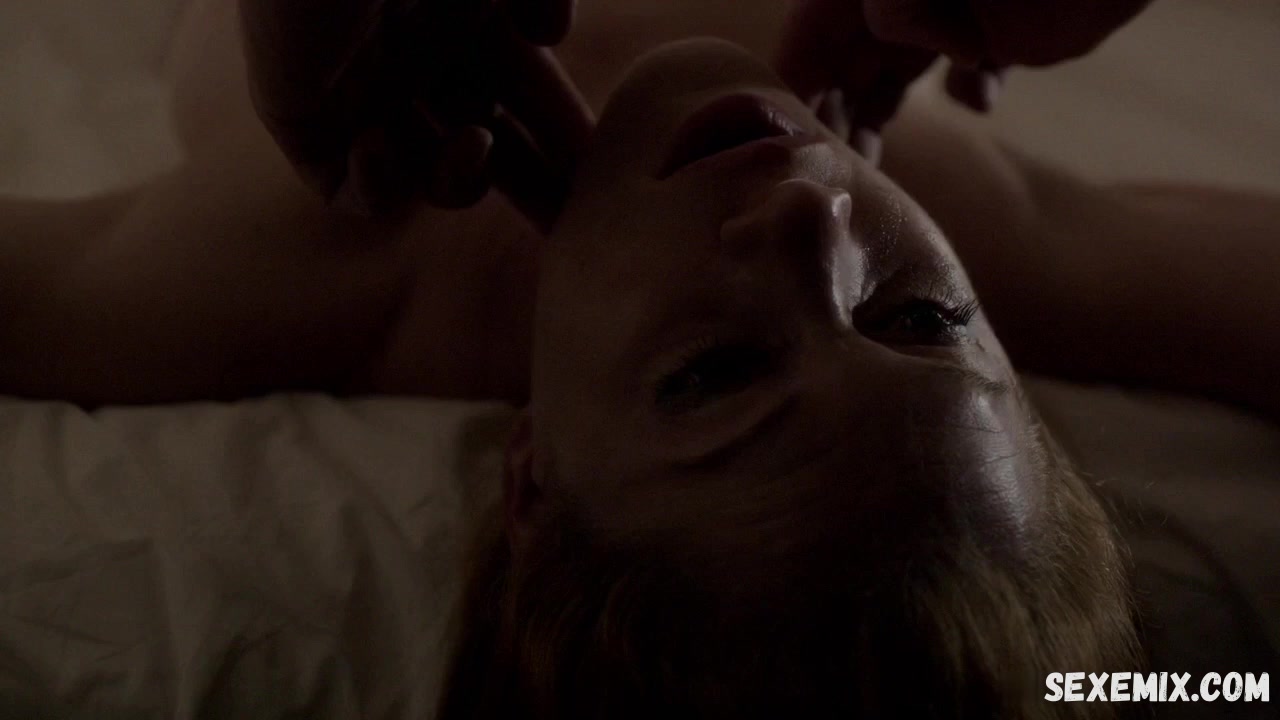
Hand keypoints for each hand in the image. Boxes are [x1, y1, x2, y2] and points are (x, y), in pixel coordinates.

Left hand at [239, 0, 593, 227]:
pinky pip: (347, 191)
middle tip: (574, 219)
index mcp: (462, 12)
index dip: (565, 130)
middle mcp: (413, 52)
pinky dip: (377, 186)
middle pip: (485, 141)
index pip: (525, 89)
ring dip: (460, 180)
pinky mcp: (296, 112)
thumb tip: (549, 36)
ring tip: (473, 140)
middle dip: (532, 182)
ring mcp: (356, 88)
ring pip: (423, 177)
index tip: (611, 171)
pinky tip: (380, 140)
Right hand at [775, 0, 1151, 162]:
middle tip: (822, 175)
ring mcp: (953, 20)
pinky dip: (968, 94)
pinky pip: (968, 78)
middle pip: (847, 67)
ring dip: (880, 122)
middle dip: (832, 118)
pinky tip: (980, 95)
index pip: (808, 38)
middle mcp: (901, 1)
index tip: (776, 146)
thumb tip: (898, 53)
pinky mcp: (1003, 42)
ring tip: (872, 167)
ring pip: (896, 81)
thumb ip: (895, 9)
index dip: (788, 88)